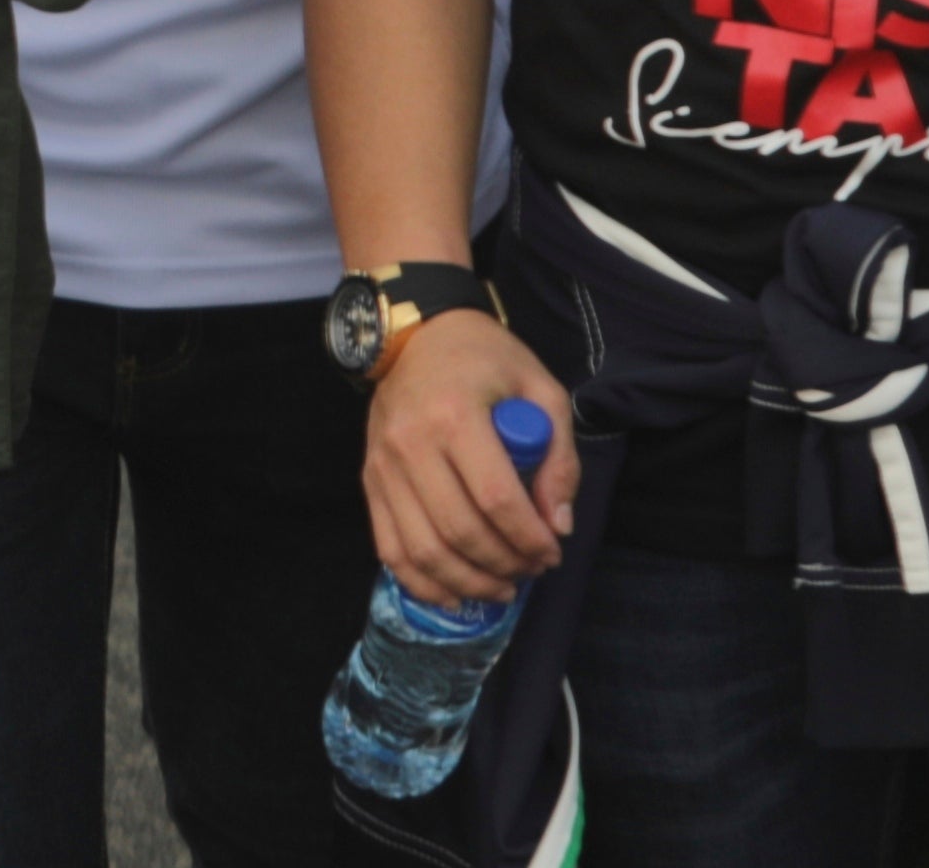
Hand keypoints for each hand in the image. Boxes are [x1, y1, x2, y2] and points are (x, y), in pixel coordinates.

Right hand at [365, 305, 577, 601]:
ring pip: (423, 548)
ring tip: (503, 587)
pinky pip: (389, 547)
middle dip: (506, 564)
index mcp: (455, 416)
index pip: (496, 499)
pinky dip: (422, 582)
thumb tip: (558, 525)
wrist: (417, 335)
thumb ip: (559, 458)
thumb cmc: (486, 360)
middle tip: (534, 569)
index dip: (531, 539)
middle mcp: (410, 444)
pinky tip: (455, 594)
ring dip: (469, 581)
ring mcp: (382, 465)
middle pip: (459, 530)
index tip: (554, 552)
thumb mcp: (542, 390)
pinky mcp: (370, 480)